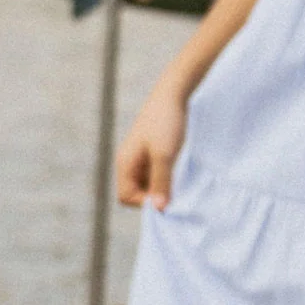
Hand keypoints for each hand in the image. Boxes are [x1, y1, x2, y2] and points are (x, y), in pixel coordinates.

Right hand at [116, 85, 187, 207]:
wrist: (172, 95)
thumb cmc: (165, 123)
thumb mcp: (164, 155)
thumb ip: (160, 182)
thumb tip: (158, 209)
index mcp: (125, 163)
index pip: (126, 196)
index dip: (143, 202)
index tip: (166, 197)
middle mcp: (129, 163)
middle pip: (135, 193)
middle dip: (153, 196)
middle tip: (174, 191)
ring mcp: (140, 158)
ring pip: (147, 185)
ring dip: (161, 188)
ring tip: (178, 181)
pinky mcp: (152, 154)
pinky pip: (155, 175)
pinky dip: (166, 179)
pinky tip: (179, 172)